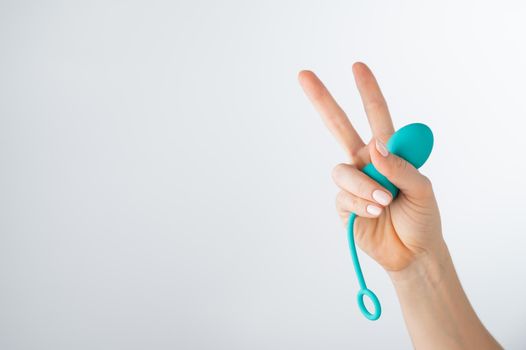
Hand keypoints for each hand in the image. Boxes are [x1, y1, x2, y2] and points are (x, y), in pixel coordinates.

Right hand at [298, 62, 443, 271]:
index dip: (367, 91)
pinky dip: (360, 205)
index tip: (357, 67)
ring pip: (342, 171)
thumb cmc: (422, 218)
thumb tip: (375, 146)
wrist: (412, 254)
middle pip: (338, 127)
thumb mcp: (423, 189)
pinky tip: (375, 214)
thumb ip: (400, 166)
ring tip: (384, 202)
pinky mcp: (343, 204)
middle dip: (322, 101)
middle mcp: (366, 162)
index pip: (376, 116)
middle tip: (304, 75)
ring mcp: (353, 183)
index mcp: (387, 152)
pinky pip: (343, 197)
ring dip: (363, 185)